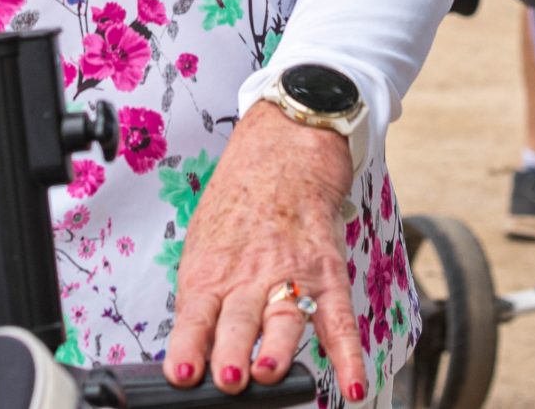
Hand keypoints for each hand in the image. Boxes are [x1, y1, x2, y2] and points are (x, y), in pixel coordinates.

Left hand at [165, 103, 366, 400]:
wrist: (284, 150)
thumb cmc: (239, 202)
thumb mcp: (203, 243)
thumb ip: (200, 296)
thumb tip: (190, 350)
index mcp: (211, 272)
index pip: (194, 318)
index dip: (187, 349)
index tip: (182, 376)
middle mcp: (249, 277)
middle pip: (238, 321)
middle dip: (232, 352)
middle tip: (228, 379)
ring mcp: (290, 275)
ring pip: (284, 320)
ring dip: (277, 350)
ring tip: (269, 373)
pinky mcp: (326, 273)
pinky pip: (339, 321)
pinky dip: (349, 357)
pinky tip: (352, 388)